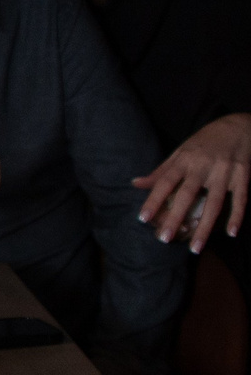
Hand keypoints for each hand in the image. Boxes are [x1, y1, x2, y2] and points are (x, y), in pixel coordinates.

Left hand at [135, 112, 250, 251]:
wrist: (237, 127)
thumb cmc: (203, 143)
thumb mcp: (180, 152)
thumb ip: (160, 171)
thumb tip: (135, 184)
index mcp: (184, 160)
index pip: (164, 182)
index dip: (153, 200)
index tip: (142, 218)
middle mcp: (203, 166)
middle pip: (187, 195)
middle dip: (175, 217)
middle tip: (165, 239)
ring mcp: (224, 172)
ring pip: (214, 203)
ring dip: (205, 227)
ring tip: (195, 248)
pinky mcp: (243, 176)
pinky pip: (240, 199)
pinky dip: (237, 216)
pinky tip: (231, 233)